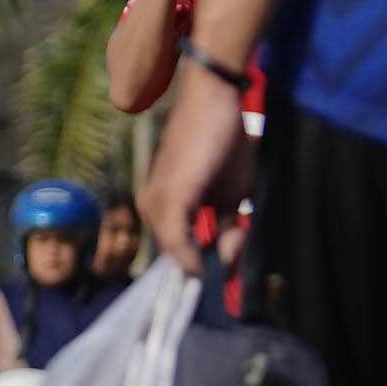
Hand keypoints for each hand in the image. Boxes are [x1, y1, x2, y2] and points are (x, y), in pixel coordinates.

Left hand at [139, 56, 252, 271]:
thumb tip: (226, 263)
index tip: (218, 287)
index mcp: (164, 206)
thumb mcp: (234, 195)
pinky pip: (176, 239)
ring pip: (177, 251)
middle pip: (179, 256)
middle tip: (233, 267)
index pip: (177, 253)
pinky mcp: (168, 196)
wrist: (215, 99)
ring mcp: (155, 202)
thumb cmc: (224, 142)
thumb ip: (228, 229)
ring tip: (230, 260)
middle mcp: (152, 206)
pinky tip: (205, 268)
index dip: (198, 271)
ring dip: (204, 263)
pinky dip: (190, 258)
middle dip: (208, 268)